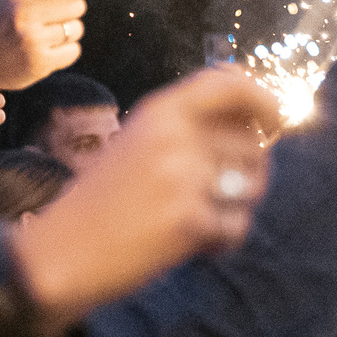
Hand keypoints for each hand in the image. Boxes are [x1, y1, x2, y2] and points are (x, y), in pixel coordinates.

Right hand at [0, 0, 102, 109]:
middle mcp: (23, 11)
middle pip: (77, 4)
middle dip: (70, 9)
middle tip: (50, 17)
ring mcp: (31, 39)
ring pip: (76, 28)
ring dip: (67, 31)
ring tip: (42, 35)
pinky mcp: (39, 63)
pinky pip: (74, 50)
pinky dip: (65, 51)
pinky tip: (44, 50)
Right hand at [2, 67, 278, 323]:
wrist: (61, 252)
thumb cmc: (103, 201)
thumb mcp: (137, 144)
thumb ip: (187, 128)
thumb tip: (260, 125)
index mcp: (160, 112)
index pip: (230, 84)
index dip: (264, 99)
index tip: (276, 120)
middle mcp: (174, 136)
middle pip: (254, 144)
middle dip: (255, 174)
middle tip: (226, 196)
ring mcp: (183, 177)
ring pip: (252, 186)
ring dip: (237, 208)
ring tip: (203, 220)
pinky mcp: (189, 219)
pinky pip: (236, 227)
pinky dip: (222, 242)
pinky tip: (194, 246)